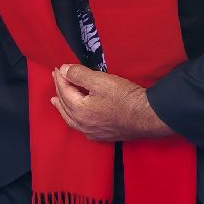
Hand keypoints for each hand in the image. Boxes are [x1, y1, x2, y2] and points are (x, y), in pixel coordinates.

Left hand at [50, 65, 174, 141]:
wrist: (148, 116)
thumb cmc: (125, 98)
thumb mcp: (100, 80)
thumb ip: (79, 74)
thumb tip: (63, 70)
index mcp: (79, 110)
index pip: (64, 91)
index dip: (60, 78)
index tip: (58, 68)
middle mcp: (82, 124)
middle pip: (65, 105)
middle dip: (59, 90)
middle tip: (57, 78)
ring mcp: (93, 132)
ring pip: (71, 118)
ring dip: (62, 107)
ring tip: (55, 100)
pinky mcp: (103, 136)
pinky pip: (82, 128)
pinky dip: (74, 119)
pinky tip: (76, 118)